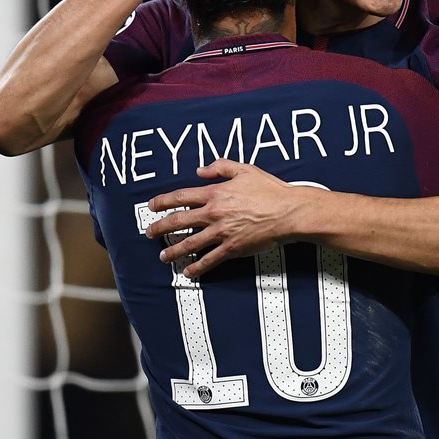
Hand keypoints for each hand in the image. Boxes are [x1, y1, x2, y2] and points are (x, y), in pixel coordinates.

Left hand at [144, 159, 306, 276]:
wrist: (288, 212)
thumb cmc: (269, 190)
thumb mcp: (245, 169)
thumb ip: (220, 167)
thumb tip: (201, 170)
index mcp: (215, 193)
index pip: (181, 197)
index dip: (163, 201)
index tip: (152, 206)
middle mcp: (214, 213)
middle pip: (179, 221)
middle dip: (160, 228)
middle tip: (149, 233)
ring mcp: (221, 232)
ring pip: (190, 243)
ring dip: (173, 251)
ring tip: (163, 256)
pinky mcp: (232, 248)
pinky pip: (210, 260)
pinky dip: (197, 267)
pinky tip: (188, 271)